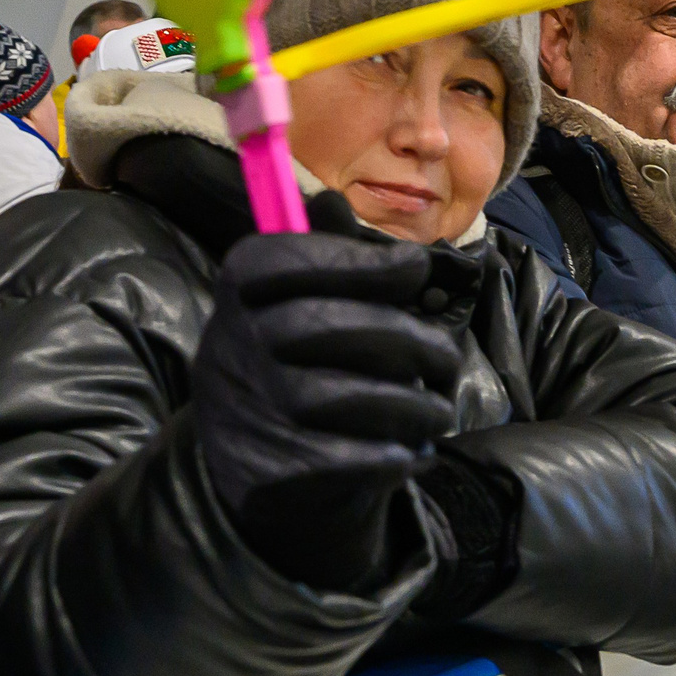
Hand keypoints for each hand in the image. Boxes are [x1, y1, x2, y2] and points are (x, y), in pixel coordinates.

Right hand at [195, 230, 462, 590]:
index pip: (279, 260)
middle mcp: (230, 349)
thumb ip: (322, 256)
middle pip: (314, 326)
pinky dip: (386, 456)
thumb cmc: (298, 362)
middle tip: (446, 356)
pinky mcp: (261, 472)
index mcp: (238, 296)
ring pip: (330, 396)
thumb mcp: (296, 304)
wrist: (252, 466)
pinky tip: (412, 452)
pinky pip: (334, 461)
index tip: (416, 266)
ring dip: (405, 404)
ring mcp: (241, 412)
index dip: (353, 259)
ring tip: (438, 411)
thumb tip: (332, 202)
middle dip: (399, 336)